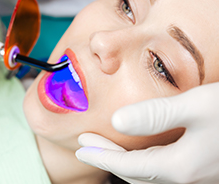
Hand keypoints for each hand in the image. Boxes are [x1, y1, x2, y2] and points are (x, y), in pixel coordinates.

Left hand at [76, 83, 218, 183]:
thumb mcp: (198, 106)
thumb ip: (156, 115)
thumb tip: (117, 120)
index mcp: (181, 167)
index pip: (128, 167)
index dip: (102, 157)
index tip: (81, 148)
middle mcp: (187, 176)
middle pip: (136, 173)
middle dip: (108, 159)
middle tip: (85, 146)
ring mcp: (196, 174)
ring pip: (149, 174)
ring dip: (123, 161)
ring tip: (105, 147)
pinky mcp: (202, 167)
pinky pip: (163, 170)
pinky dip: (143, 161)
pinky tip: (140, 148)